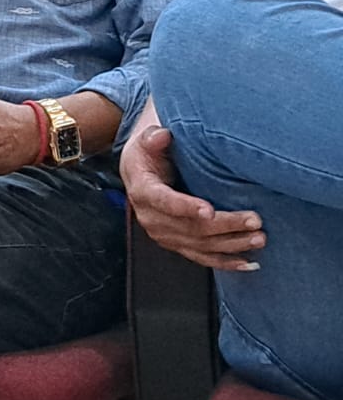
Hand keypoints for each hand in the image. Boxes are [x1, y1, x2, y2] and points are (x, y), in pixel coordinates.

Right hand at [121, 124, 263, 270]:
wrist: (140, 172)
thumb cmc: (149, 153)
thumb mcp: (146, 140)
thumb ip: (153, 137)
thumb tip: (162, 135)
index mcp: (143, 191)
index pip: (163, 201)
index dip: (185, 207)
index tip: (209, 211)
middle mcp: (151, 218)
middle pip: (190, 228)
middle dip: (224, 226)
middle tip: (254, 220)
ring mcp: (164, 234)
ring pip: (200, 245)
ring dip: (231, 245)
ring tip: (259, 238)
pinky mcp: (177, 243)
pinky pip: (201, 257)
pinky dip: (225, 262)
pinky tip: (248, 263)